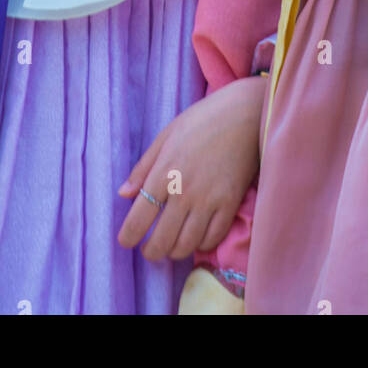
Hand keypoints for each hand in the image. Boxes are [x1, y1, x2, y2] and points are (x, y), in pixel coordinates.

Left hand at [116, 76, 265, 261]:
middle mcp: (183, 192)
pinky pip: (212, 240)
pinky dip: (200, 245)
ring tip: (171, 246)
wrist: (244, 115)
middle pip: (161, 242)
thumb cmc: (202, 120)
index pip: (138, 219)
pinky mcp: (230, 206)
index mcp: (163, 173)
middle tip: (149, 249)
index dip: (128, 237)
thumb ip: (143, 167)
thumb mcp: (165, 136)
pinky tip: (195, 236)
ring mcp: (208, 201)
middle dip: (151, 252)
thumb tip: (124, 194)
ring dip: (174, 252)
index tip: (126, 241)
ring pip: (186, 247)